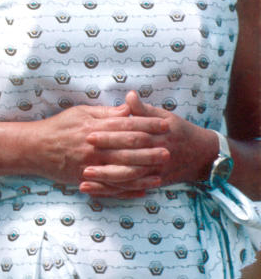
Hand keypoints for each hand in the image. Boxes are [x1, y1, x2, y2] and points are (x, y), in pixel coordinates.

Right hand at [34, 101, 169, 197]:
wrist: (34, 148)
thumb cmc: (58, 127)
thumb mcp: (80, 113)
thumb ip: (105, 113)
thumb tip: (128, 110)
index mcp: (94, 128)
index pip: (126, 125)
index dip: (147, 124)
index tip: (164, 124)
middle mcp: (94, 147)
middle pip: (129, 149)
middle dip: (152, 149)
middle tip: (171, 148)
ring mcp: (91, 165)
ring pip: (124, 170)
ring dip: (144, 171)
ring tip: (162, 171)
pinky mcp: (87, 179)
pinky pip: (112, 187)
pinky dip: (129, 189)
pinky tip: (144, 189)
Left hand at [81, 91, 215, 193]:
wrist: (203, 155)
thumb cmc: (179, 131)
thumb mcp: (164, 116)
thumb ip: (143, 109)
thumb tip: (129, 95)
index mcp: (156, 135)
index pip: (129, 135)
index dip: (109, 135)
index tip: (89, 134)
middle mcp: (156, 155)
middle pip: (128, 158)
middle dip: (105, 159)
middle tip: (82, 158)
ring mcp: (156, 171)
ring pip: (129, 177)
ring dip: (106, 179)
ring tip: (84, 177)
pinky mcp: (155, 183)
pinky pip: (133, 189)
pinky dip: (115, 191)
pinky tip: (98, 191)